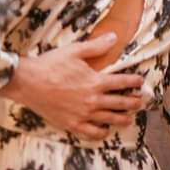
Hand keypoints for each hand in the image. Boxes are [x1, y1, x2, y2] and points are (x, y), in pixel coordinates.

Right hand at [1, 34, 145, 140]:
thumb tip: (113, 37)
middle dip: (133, 102)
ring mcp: (83, 115)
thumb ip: (96, 46)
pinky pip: (92, 133)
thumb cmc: (50, 65)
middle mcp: (93, 101)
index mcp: (95, 82)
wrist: (28, 83)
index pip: (122, 82)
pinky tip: (105, 130)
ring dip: (123, 118)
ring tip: (129, 118)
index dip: (133, 82)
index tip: (140, 81)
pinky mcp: (72, 124)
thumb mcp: (74, 51)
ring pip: (110, 119)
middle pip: (120, 103)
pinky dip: (102, 132)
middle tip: (140, 102)